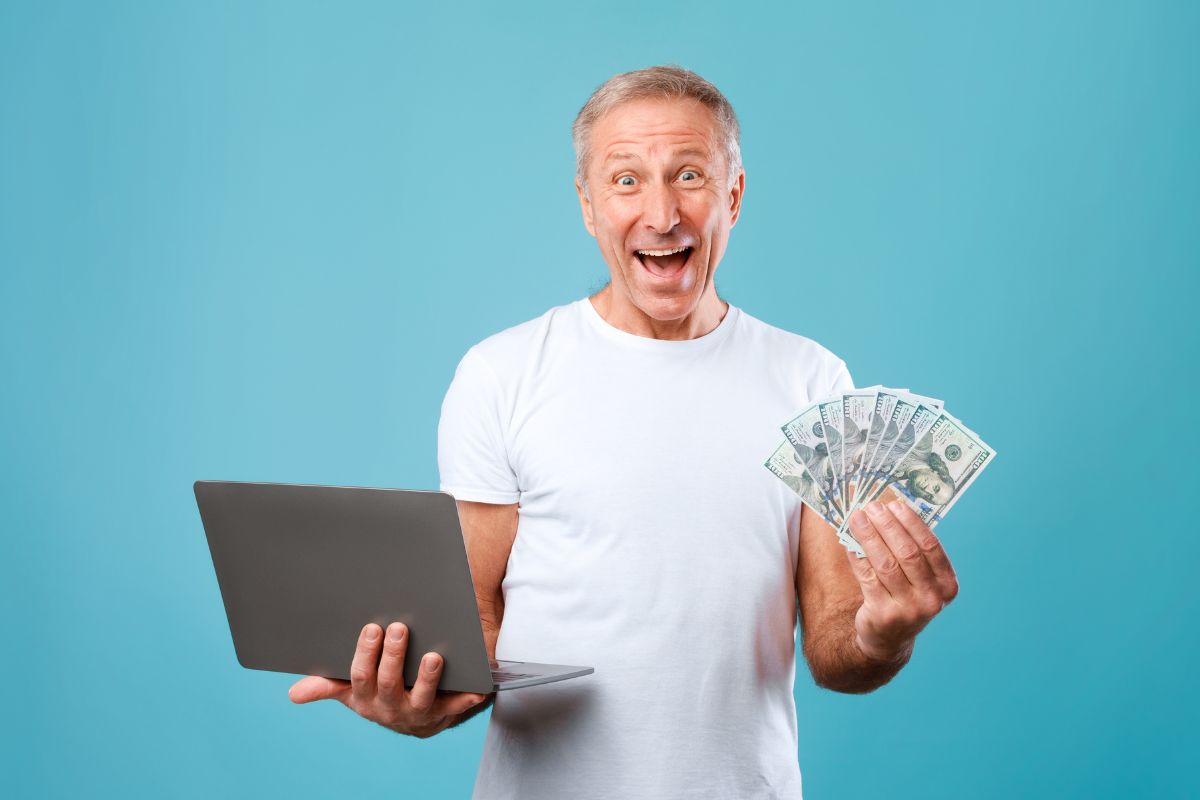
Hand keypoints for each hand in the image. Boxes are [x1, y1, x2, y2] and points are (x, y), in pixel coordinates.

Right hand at [288, 622, 490, 737]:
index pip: (361, 677)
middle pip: (389, 682)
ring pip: (421, 696)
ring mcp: (418, 712)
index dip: (366, 654)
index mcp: (364, 699)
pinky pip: (455, 707)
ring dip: (427, 678)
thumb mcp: (351, 691)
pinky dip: (466, 698)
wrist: (413, 721)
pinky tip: (478, 687)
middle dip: (393, 656)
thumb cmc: (378, 694)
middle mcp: (389, 709)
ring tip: (433, 657)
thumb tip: (294, 693)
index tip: (372, 627)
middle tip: (399, 628)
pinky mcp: (444, 714)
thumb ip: (327, 686)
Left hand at [846, 500, 959, 661]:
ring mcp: (910, 609)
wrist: (889, 639)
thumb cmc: (904, 596)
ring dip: (869, 536)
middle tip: (872, 506)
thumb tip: (888, 508)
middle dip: (887, 526)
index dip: (911, 522)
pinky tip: (849, 540)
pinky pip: (867, 577)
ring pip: (886, 564)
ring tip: (857, 517)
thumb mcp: (918, 577)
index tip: (894, 504)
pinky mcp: (884, 614)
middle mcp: (933, 598)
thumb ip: (910, 547)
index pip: (930, 546)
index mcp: (947, 584)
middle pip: (908, 553)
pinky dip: (857, 555)